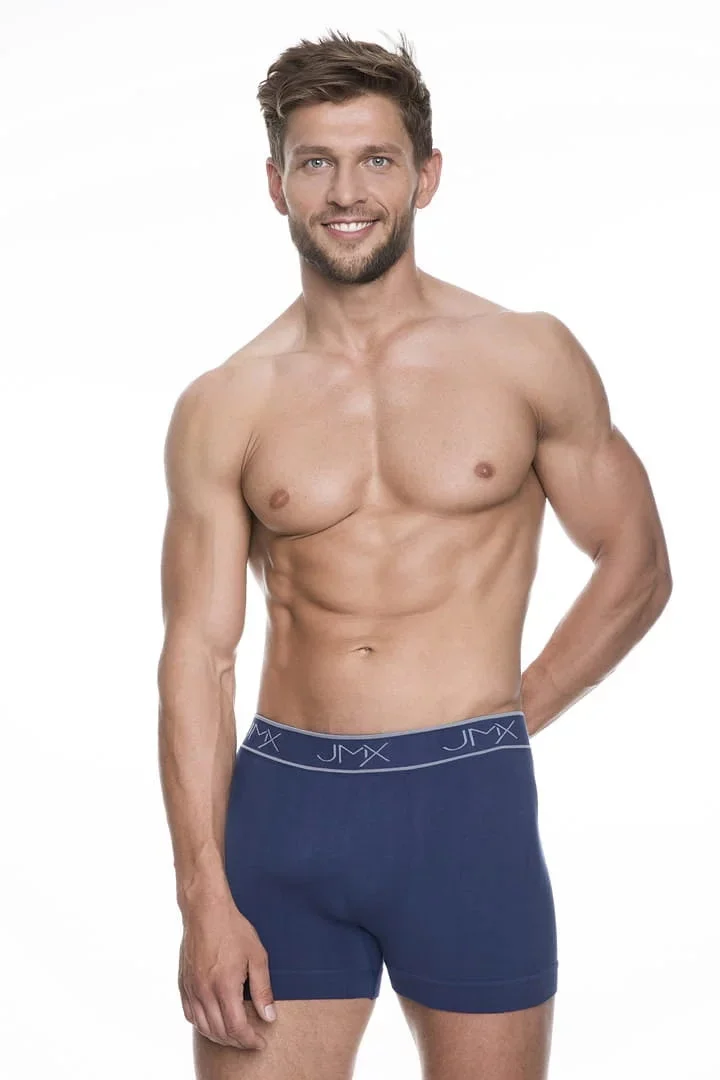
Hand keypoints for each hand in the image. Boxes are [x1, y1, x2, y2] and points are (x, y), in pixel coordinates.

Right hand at [178, 901, 275, 1049]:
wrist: (206, 911)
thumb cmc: (233, 929)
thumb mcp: (257, 956)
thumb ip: (263, 989)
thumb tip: (269, 1016)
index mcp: (224, 986)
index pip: (237, 1028)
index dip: (250, 1041)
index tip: (260, 1042)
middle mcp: (205, 992)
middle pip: (220, 1032)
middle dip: (238, 1042)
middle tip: (251, 1039)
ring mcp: (191, 989)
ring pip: (204, 1027)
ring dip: (220, 1037)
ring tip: (236, 1034)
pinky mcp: (183, 984)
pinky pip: (191, 1015)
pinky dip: (203, 1025)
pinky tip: (214, 1022)